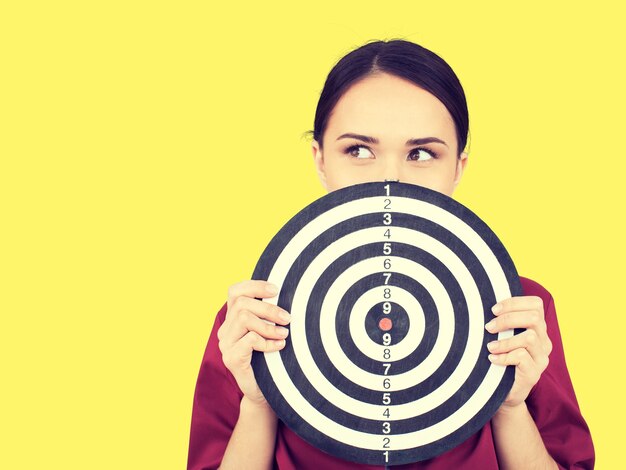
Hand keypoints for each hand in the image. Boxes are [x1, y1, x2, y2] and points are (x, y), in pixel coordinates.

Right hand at [217, 280, 290, 405]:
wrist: (264, 393)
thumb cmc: (271, 359)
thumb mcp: (270, 331)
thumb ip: (270, 314)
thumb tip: (289, 291)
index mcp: (233, 319)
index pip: (235, 291)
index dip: (255, 285)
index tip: (276, 290)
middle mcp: (225, 330)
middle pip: (241, 303)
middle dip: (268, 308)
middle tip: (288, 318)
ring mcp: (226, 344)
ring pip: (244, 318)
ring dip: (269, 324)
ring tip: (284, 334)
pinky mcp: (231, 359)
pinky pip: (250, 339)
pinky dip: (267, 341)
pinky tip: (279, 346)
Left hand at [485, 296, 552, 408]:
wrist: (503, 392)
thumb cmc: (499, 359)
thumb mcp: (501, 336)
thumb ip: (500, 321)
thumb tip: (479, 302)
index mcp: (537, 329)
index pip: (536, 304)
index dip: (515, 302)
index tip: (493, 309)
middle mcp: (544, 342)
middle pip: (535, 318)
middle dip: (508, 318)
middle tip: (489, 327)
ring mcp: (541, 359)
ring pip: (530, 337)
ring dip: (505, 340)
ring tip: (490, 347)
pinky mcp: (534, 374)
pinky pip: (522, 357)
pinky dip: (504, 356)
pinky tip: (492, 359)